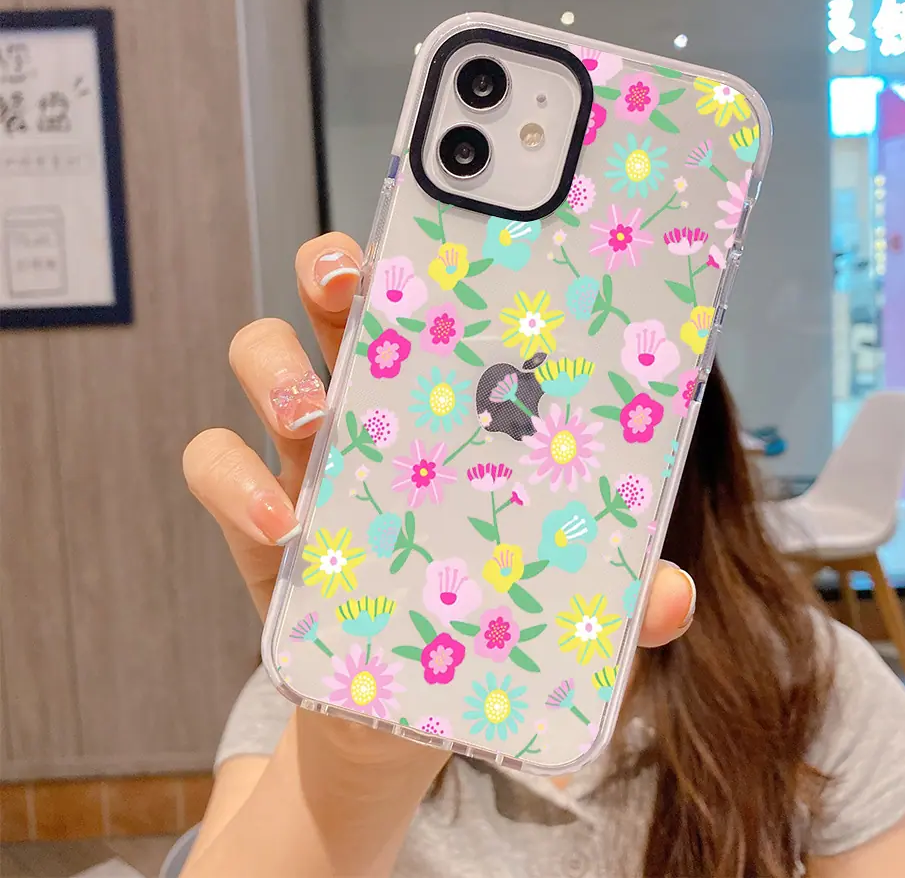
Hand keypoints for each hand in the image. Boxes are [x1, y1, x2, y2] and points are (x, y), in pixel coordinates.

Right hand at [182, 232, 695, 744]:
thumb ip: (613, 589)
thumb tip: (670, 597)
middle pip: (328, 293)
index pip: (428, 295)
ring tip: (313, 418)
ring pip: (260, 354)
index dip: (425, 248)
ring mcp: (303, 452)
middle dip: (330, 267)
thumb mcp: (553, 593)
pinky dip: (234, 480)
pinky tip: (282, 526)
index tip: (444, 223)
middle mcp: (367, 402)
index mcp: (443, 394)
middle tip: (353, 285)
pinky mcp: (251, 514)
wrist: (398, 703)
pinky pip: (211, 461)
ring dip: (276, 370)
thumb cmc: (482, 610)